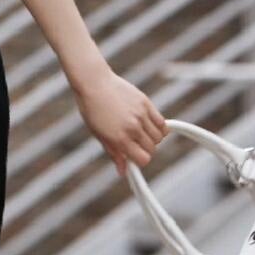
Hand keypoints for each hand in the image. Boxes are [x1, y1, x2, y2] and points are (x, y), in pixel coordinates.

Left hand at [74, 65, 167, 179]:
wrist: (94, 83)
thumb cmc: (92, 110)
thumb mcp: (99, 135)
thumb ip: (114, 153)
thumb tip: (123, 172)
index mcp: (120, 139)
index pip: (143, 159)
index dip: (140, 161)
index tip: (135, 157)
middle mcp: (133, 128)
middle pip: (152, 149)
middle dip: (146, 150)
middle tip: (136, 145)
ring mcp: (141, 115)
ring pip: (159, 137)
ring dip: (153, 139)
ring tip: (142, 134)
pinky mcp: (146, 103)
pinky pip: (162, 122)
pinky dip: (160, 127)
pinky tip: (150, 126)